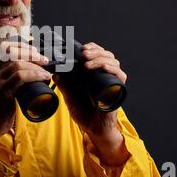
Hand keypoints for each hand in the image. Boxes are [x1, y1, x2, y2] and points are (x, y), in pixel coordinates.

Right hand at [0, 41, 49, 147]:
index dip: (21, 46)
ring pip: (18, 64)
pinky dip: (35, 75)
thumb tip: (28, 69)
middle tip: (43, 60)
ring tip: (45, 72)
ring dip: (36, 66)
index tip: (34, 51)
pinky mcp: (3, 91)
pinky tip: (43, 77)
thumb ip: (6, 77)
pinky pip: (21, 76)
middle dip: (31, 54)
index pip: (4, 47)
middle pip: (12, 52)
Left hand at [53, 42, 128, 165]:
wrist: (94, 129)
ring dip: (101, 58)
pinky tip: (104, 67)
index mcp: (93, 73)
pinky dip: (113, 69)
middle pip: (105, 54)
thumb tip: (55, 73)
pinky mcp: (118, 90)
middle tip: (84, 54)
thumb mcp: (70, 97)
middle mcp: (104, 75)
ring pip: (113, 61)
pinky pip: (120, 75)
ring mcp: (111, 81)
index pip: (96, 54)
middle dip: (95, 51)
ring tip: (88, 63)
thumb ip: (64, 85)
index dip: (91, 48)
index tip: (82, 48)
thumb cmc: (83, 113)